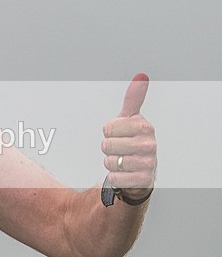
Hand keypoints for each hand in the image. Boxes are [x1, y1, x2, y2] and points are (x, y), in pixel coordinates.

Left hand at [101, 73, 156, 198]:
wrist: (141, 170)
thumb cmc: (132, 140)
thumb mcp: (131, 119)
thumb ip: (133, 98)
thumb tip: (141, 76)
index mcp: (144, 127)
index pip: (107, 128)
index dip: (109, 132)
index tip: (119, 134)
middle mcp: (149, 145)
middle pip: (107, 145)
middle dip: (108, 149)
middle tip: (120, 149)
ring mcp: (148, 163)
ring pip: (109, 162)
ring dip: (111, 163)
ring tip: (123, 161)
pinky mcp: (143, 181)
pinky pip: (114, 178)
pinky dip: (114, 177)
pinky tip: (124, 174)